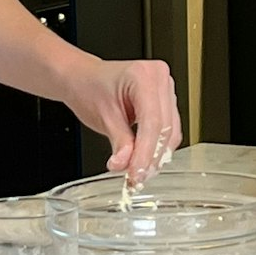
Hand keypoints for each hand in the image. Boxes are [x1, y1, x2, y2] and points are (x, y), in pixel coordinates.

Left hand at [65, 58, 181, 186]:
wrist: (84, 79)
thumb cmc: (90, 87)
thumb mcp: (103, 116)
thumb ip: (119, 142)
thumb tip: (126, 165)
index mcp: (144, 76)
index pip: (152, 122)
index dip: (146, 152)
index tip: (136, 174)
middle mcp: (159, 78)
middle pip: (165, 127)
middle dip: (151, 157)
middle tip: (136, 178)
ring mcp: (165, 88)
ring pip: (170, 130)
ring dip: (156, 155)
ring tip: (138, 171)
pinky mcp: (165, 100)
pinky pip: (169, 128)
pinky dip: (157, 146)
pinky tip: (144, 159)